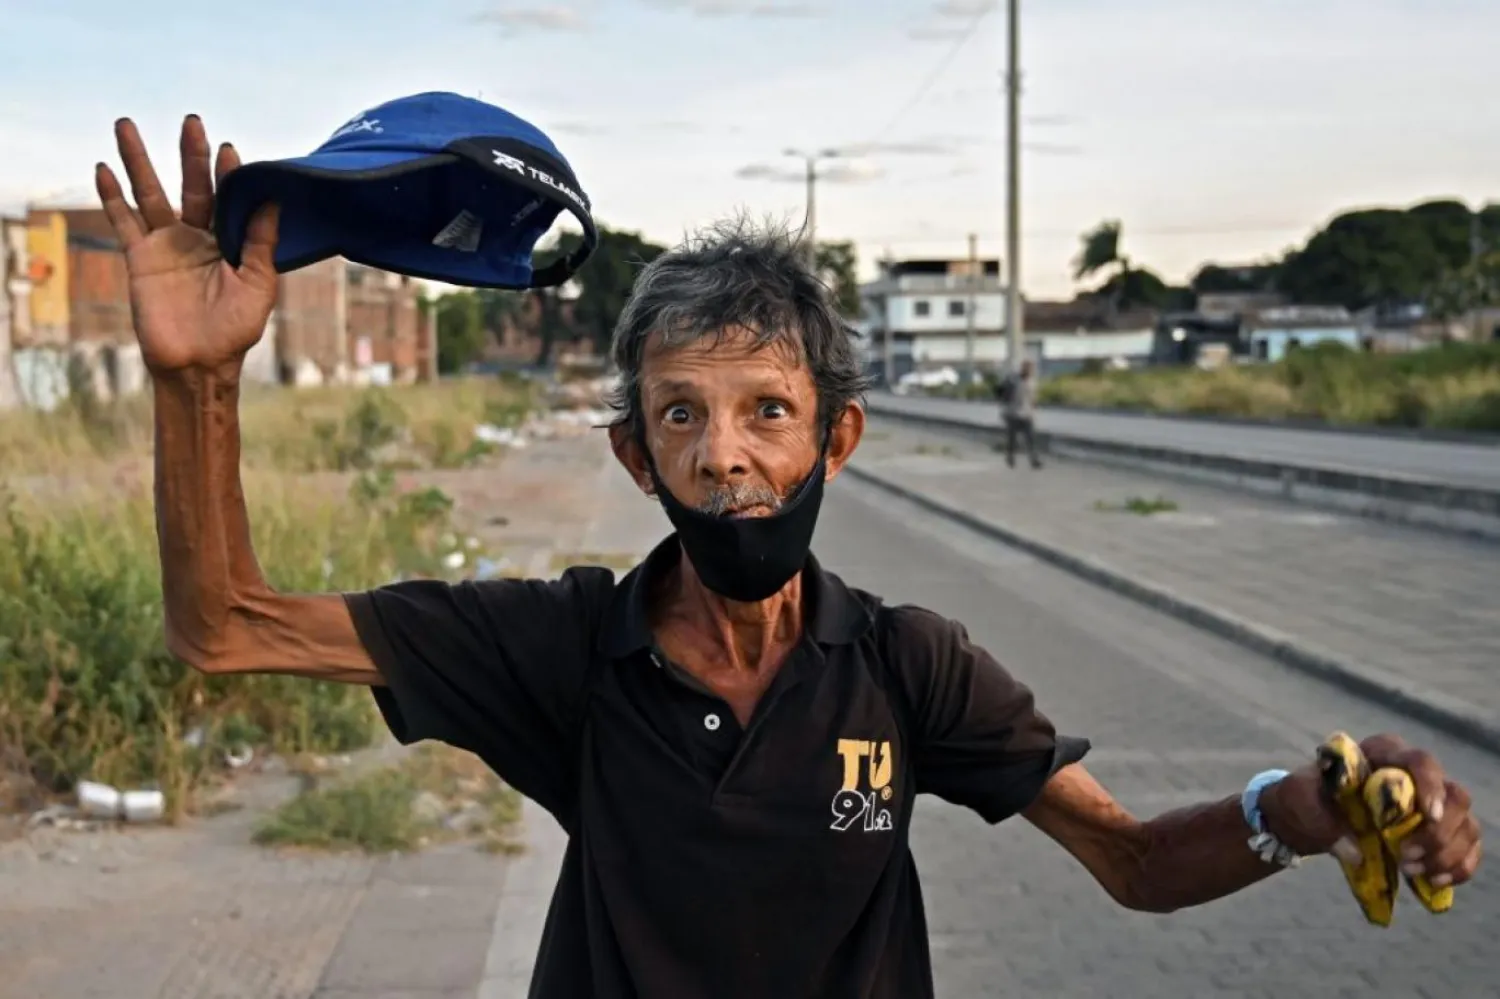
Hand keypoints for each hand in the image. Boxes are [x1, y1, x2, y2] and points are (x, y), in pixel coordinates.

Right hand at [96, 115, 278, 373]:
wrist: (199, 364)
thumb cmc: (236, 329)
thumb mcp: (258, 283)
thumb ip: (261, 241)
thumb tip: (274, 199)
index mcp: (230, 241)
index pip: (228, 198)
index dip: (229, 175)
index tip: (230, 150)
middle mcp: (197, 237)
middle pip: (191, 186)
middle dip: (190, 155)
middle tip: (192, 121)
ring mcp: (166, 245)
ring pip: (150, 193)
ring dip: (139, 160)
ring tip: (127, 125)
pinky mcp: (140, 258)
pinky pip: (123, 221)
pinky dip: (111, 197)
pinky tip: (104, 169)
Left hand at [1263, 733, 1481, 887]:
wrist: (1309, 814)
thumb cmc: (1306, 796)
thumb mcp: (1299, 796)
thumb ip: (1318, 814)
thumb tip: (1353, 850)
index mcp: (1383, 754)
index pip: (1420, 761)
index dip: (1430, 786)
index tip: (1428, 815)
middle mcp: (1416, 775)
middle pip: (1456, 796)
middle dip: (1438, 832)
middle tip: (1405, 856)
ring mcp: (1432, 803)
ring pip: (1466, 825)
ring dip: (1446, 854)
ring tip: (1411, 870)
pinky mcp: (1439, 832)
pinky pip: (1467, 849)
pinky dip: (1458, 868)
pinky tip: (1433, 881)